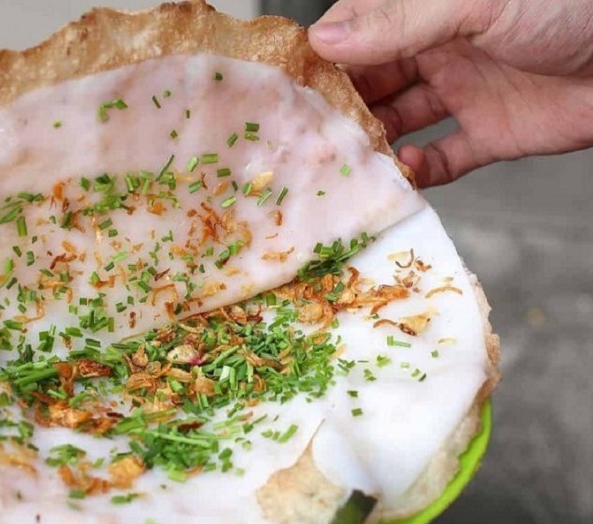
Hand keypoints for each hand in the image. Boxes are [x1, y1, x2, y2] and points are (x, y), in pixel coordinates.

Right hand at [309, 0, 592, 186]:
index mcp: (428, 8)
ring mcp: (463, 91)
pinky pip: (444, 157)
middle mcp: (439, 47)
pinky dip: (422, 170)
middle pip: (372, 82)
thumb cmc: (571, 3)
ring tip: (356, 162)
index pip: (357, 32)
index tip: (293, 93)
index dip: (324, 60)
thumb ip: (399, 20)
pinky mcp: (489, 132)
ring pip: (400, 122)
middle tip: (317, 139)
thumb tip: (326, 40)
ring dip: (377, 143)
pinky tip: (407, 173)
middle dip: (344, 109)